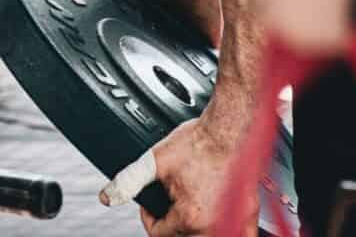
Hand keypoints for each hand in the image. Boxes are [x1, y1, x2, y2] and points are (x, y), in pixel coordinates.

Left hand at [100, 118, 258, 235]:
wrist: (228, 129)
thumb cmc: (198, 142)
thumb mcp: (154, 160)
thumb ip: (129, 181)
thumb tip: (106, 197)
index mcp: (189, 217)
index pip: (159, 235)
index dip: (148, 218)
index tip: (150, 204)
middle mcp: (214, 226)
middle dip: (171, 224)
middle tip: (169, 200)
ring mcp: (235, 223)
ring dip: (192, 228)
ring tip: (187, 204)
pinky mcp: (249, 217)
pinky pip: (235, 235)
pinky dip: (221, 229)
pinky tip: (214, 218)